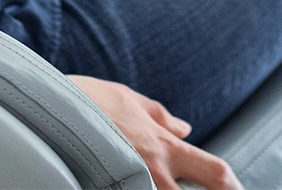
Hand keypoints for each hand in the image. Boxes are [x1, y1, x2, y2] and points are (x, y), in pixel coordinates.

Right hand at [68, 76, 241, 189]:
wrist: (48, 107)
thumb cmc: (88, 99)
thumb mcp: (128, 100)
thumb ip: (160, 117)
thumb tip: (186, 128)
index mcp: (165, 146)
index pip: (215, 172)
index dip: (233, 187)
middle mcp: (155, 171)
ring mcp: (133, 186)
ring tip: (160, 185)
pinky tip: (128, 187)